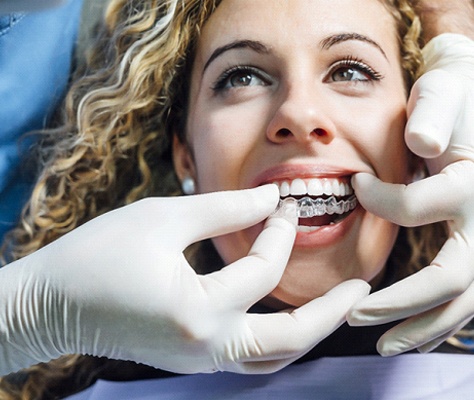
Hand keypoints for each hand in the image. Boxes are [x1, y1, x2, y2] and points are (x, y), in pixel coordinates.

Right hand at [0, 185, 368, 374]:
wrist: (49, 304)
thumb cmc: (97, 255)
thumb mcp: (163, 217)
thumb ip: (223, 209)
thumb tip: (269, 197)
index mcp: (199, 310)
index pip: (261, 269)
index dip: (277, 229)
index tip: (284, 202)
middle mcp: (206, 347)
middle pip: (290, 340)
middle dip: (331, 313)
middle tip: (362, 289)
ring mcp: (199, 360)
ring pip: (273, 359)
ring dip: (308, 332)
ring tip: (335, 306)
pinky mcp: (191, 359)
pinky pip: (249, 358)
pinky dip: (276, 338)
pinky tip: (285, 313)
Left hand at [347, 34, 473, 355]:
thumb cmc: (455, 97)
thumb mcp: (445, 94)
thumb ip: (436, 114)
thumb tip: (422, 144)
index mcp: (473, 183)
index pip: (418, 208)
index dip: (380, 201)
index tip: (353, 185)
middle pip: (454, 279)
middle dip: (402, 303)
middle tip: (356, 315)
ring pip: (466, 301)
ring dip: (423, 327)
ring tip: (385, 345)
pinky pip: (467, 295)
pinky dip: (440, 319)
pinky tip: (413, 334)